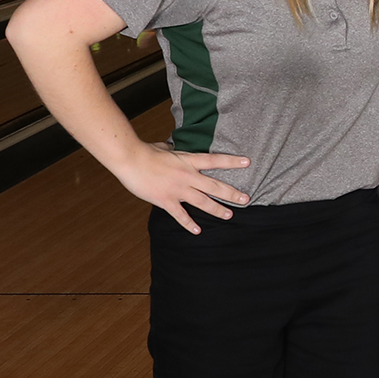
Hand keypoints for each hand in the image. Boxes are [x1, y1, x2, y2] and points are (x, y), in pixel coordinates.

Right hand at [112, 142, 251, 232]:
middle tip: (246, 199)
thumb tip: (172, 146)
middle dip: (232, 193)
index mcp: (188, 161)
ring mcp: (178, 190)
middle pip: (215, 186)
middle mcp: (188, 176)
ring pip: (203, 202)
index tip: (248, 162)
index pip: (215, 160)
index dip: (232, 161)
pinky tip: (197, 230)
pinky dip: (189, 224)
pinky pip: (180, 215)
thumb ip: (173, 150)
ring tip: (229, 215)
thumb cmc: (145, 151)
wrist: (130, 159)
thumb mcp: (165, 147)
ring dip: (217, 209)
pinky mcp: (166, 200)